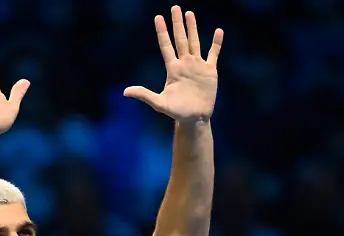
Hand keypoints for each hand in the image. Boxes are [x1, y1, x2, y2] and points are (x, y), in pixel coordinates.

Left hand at [124, 6, 222, 123]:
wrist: (194, 118)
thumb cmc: (176, 111)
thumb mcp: (159, 103)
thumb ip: (144, 95)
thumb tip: (125, 92)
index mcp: (172, 69)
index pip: (166, 46)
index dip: (162, 32)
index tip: (158, 18)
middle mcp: (184, 64)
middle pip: (180, 39)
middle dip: (177, 24)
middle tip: (175, 8)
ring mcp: (197, 66)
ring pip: (194, 42)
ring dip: (192, 28)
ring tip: (189, 14)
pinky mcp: (209, 71)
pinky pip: (213, 54)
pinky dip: (216, 43)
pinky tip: (218, 31)